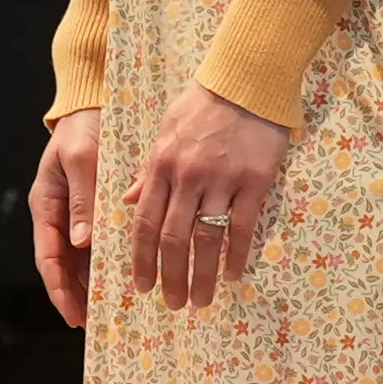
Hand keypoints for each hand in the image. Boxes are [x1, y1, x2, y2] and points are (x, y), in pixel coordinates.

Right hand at [29, 111, 104, 325]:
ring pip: (79, 260)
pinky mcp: (94, 209)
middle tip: (93, 324)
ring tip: (108, 311)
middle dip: (74, 296)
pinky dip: (105, 263)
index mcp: (46, 205)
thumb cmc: (83, 127)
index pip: (48, 258)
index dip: (58, 289)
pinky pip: (97, 243)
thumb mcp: (81, 159)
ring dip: (90, 285)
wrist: (94, 104)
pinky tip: (123, 278)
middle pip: (63, 267)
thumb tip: (80, 242)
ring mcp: (75, 214)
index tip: (72, 315)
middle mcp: (58, 215)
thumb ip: (82, 199)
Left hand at [119, 88, 291, 304]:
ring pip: (206, 239)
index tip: (141, 286)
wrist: (246, 78)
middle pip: (172, 239)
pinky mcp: (254, 181)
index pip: (144, 222)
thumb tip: (128, 201)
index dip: (141, 259)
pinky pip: (242, 227)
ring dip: (201, 275)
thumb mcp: (165, 130)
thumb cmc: (203, 103)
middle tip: (172, 304)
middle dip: (170, 277)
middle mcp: (187, 177)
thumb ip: (148, 169)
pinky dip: (236, 255)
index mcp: (161, 165)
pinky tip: (233, 275)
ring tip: (200, 300)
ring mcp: (222, 180)